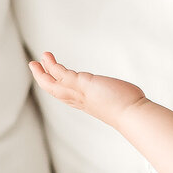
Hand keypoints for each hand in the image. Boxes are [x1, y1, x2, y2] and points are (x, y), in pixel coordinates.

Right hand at [29, 51, 145, 123]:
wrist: (133, 115)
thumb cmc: (133, 112)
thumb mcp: (123, 104)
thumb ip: (123, 100)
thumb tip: (136, 99)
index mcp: (88, 104)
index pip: (69, 97)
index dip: (59, 89)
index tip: (54, 81)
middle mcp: (81, 100)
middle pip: (55, 91)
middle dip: (44, 79)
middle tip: (35, 67)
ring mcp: (79, 93)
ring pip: (52, 84)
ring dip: (42, 72)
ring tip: (36, 61)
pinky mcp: (82, 84)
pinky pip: (60, 74)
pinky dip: (51, 66)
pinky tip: (47, 57)